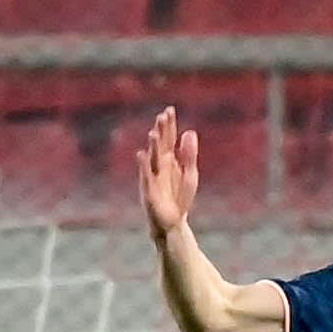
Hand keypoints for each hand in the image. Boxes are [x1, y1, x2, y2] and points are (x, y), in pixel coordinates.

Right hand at [140, 105, 198, 241]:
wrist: (172, 221)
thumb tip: (190, 131)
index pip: (168, 139)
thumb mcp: (189, 174)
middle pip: (160, 145)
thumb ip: (189, 154)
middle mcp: (159, 165)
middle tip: (162, 116)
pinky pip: (146, 176)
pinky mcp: (149, 190)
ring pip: (152, 158)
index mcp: (170, 160)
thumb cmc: (180, 196)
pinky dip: (144, 165)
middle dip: (161, 131)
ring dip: (153, 146)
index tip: (169, 110)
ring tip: (154, 133)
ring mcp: (153, 176)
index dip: (169, 125)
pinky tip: (142, 154)